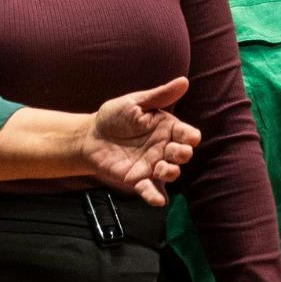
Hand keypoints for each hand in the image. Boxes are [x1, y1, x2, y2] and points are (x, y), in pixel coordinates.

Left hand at [79, 76, 200, 205]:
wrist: (89, 135)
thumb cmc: (114, 116)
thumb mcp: (135, 102)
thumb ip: (159, 95)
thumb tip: (184, 81)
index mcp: (166, 128)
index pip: (186, 134)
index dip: (190, 137)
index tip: (190, 138)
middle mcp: (163, 148)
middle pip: (181, 155)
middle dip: (182, 154)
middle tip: (175, 152)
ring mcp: (151, 165)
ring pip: (170, 173)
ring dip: (171, 173)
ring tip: (164, 169)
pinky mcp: (137, 180)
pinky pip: (150, 190)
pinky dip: (155, 196)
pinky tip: (159, 200)